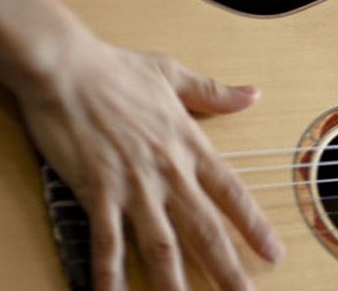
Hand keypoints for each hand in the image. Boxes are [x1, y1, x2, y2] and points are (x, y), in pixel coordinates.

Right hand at [14, 34, 283, 290]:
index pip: (231, 193)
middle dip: (226, 268)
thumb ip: (215, 93)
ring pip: (161, 244)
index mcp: (188, 145)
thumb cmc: (116, 68)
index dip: (254, 226)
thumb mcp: (173, 75)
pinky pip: (106, 241)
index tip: (273, 253)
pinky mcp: (95, 191)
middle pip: (204, 228)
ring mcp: (132, 184)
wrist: (65, 68)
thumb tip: (252, 94)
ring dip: (175, 282)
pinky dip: (110, 274)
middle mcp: (167, 170)